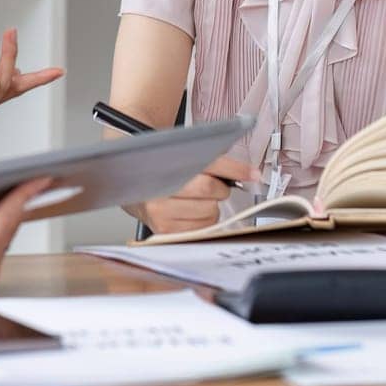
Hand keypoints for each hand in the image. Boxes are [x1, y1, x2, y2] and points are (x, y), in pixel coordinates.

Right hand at [0, 165, 52, 290]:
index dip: (23, 196)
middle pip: (11, 227)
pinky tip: (7, 204)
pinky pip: (1, 241)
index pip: (3, 220)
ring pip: (8, 234)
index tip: (40, 179)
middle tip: (36, 176)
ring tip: (24, 185)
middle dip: (22, 200)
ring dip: (14, 210)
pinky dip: (3, 222)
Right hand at [131, 155, 259, 235]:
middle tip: (213, 186)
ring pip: (209, 212)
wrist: (132, 185)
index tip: (253, 174)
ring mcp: (160, 211)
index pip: (210, 164)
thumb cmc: (163, 170)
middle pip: (209, 189)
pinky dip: (204, 221)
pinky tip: (191, 213)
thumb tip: (250, 173)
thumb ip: (215, 161)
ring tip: (196, 200)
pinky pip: (202, 229)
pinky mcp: (164, 230)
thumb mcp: (184, 156)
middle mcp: (160, 186)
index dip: (235, 169)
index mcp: (166, 161)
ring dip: (211, 207)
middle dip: (219, 189)